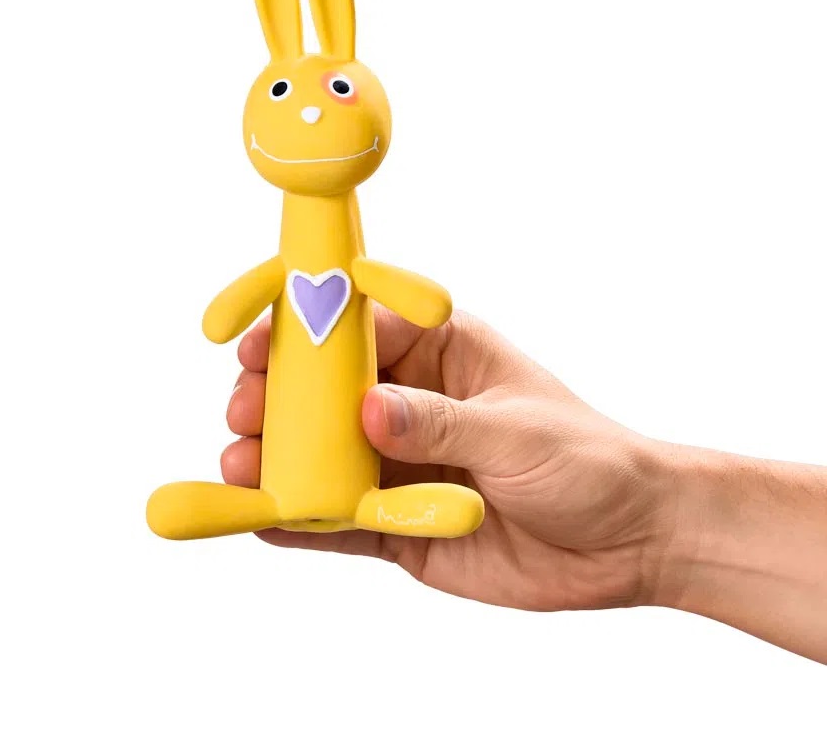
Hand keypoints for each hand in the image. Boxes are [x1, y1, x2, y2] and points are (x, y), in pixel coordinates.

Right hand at [221, 307, 675, 611]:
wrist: (629, 543)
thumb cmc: (588, 460)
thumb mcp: (515, 432)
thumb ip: (440, 423)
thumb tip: (366, 412)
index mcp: (439, 351)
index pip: (356, 327)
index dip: (301, 329)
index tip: (255, 340)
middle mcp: (410, 401)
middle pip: (323, 392)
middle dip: (277, 397)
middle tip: (243, 411)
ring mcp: (400, 462)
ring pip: (322, 455)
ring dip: (277, 460)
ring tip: (241, 468)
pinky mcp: (400, 521)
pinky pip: (340, 519)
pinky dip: (301, 521)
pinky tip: (262, 520)